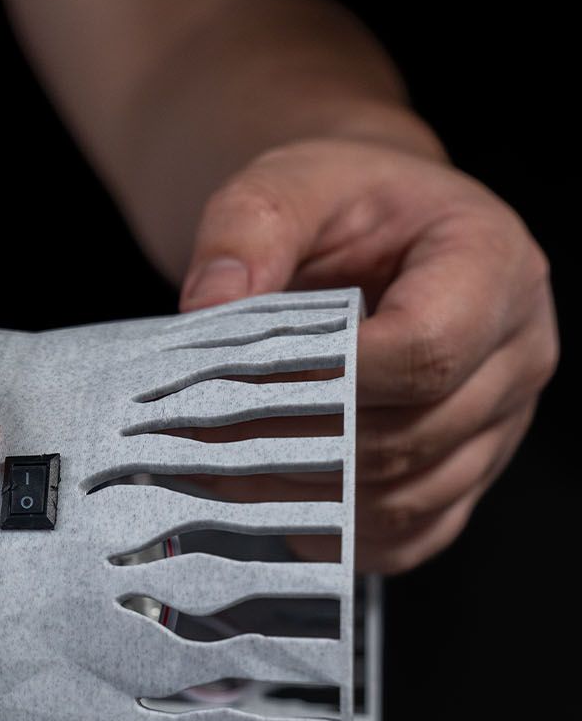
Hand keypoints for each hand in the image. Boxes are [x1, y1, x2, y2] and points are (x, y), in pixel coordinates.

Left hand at [178, 137, 558, 572]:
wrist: (375, 236)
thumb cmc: (348, 208)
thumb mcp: (291, 183)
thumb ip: (249, 229)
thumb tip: (210, 305)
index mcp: (493, 264)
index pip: (426, 351)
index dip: (331, 383)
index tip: (244, 389)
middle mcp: (516, 353)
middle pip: (409, 437)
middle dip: (295, 448)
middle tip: (204, 444)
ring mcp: (499, 426)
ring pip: (405, 500)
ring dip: (305, 500)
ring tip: (221, 477)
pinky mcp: (467, 477)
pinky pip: (407, 537)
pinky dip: (337, 535)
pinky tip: (273, 507)